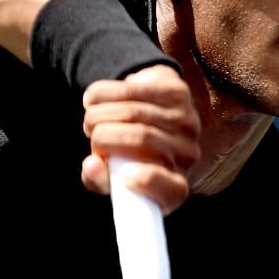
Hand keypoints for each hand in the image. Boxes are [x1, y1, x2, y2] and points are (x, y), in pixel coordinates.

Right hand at [79, 66, 198, 212]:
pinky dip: (105, 92)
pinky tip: (95, 99)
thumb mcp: (111, 178)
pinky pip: (134, 88)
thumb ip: (98, 179)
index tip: (127, 177)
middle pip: (142, 138)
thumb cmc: (126, 160)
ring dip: (99, 112)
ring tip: (90, 118)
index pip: (174, 190)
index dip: (150, 181)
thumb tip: (92, 164)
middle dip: (103, 134)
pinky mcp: (178, 92)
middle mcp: (187, 154)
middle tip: (90, 134)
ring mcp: (187, 121)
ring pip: (134, 110)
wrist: (150, 124)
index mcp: (175, 188)